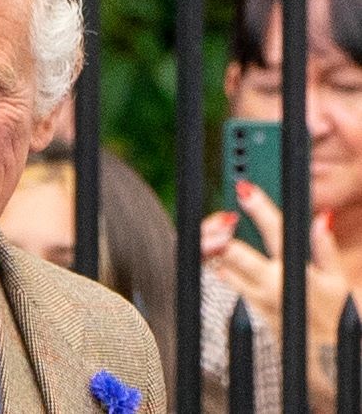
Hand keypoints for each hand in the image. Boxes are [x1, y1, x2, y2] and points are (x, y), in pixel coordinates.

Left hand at [201, 180, 352, 411]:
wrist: (325, 363)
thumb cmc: (338, 319)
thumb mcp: (340, 283)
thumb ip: (325, 249)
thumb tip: (320, 218)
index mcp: (297, 273)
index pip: (275, 232)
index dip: (259, 207)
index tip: (244, 188)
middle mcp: (271, 284)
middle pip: (233, 250)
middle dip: (220, 228)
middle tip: (220, 212)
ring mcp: (255, 297)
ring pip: (221, 265)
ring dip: (213, 244)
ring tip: (212, 225)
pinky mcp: (248, 307)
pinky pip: (226, 280)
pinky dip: (217, 262)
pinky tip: (215, 249)